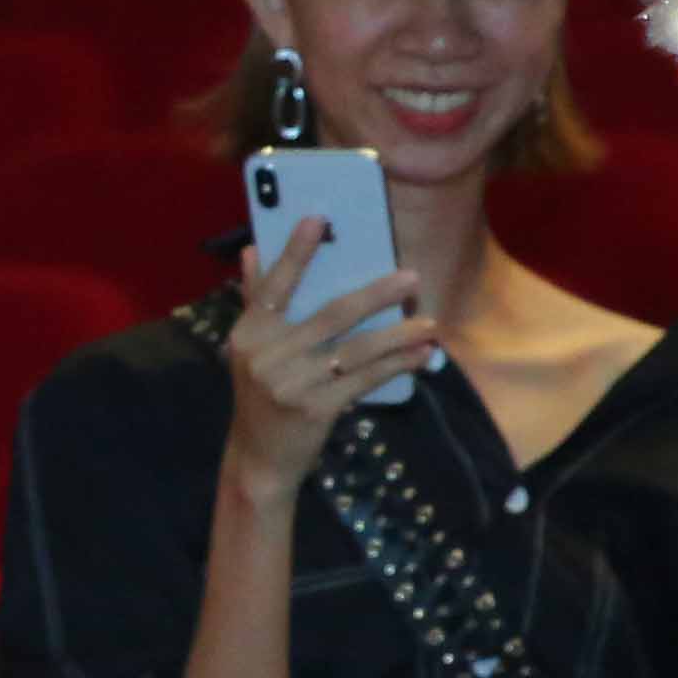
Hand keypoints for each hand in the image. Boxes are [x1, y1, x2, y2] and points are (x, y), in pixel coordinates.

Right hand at [221, 219, 443, 491]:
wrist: (260, 458)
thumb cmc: (260, 396)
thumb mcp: (250, 350)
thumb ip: (255, 301)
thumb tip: (251, 252)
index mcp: (249, 334)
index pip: (274, 287)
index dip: (295, 252)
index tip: (318, 219)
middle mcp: (267, 356)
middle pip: (330, 315)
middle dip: (375, 294)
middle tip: (410, 276)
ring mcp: (292, 384)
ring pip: (356, 349)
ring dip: (398, 334)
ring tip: (429, 322)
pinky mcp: (316, 408)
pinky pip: (365, 379)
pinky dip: (396, 366)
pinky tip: (420, 356)